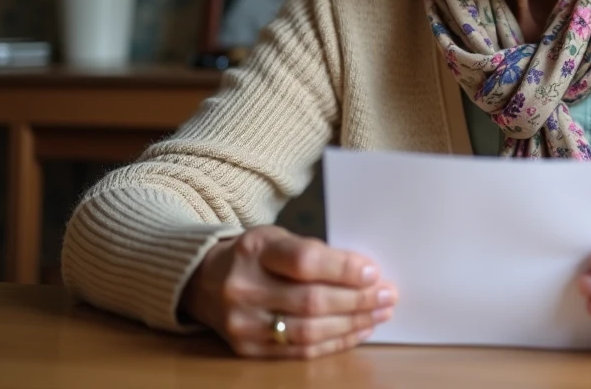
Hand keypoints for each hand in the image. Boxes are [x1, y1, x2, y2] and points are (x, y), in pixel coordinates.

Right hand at [181, 225, 395, 358]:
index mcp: (254, 250)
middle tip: (387, 295)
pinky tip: (358, 331)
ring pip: (308, 330)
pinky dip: (334, 342)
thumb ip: (314, 253)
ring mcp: (242, 323)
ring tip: (379, 313)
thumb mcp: (277, 238)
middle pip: (311, 301)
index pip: (304, 261)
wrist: (203, 281)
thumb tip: (365, 274)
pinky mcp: (246, 349)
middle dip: (357, 300)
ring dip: (352, 324)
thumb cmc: (255, 256)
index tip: (373, 271)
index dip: (343, 269)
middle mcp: (243, 287)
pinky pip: (300, 351)